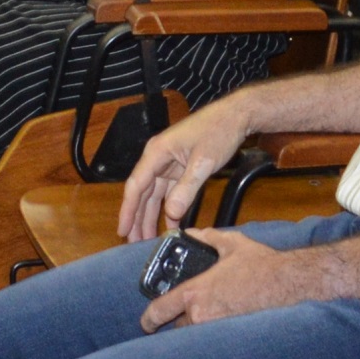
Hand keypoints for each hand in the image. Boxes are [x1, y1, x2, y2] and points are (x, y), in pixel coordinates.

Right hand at [115, 96, 252, 243]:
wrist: (236, 116)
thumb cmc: (218, 131)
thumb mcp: (204, 161)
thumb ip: (187, 188)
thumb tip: (171, 213)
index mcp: (157, 153)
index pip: (136, 185)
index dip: (128, 210)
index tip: (123, 230)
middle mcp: (158, 158)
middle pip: (142, 193)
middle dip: (138, 219)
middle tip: (134, 243)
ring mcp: (168, 163)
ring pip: (154, 195)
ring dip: (151, 216)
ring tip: (148, 239)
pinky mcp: (180, 168)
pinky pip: (169, 192)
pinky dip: (169, 208)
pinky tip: (170, 225)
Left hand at [138, 228, 318, 330]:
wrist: (290, 285)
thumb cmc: (262, 266)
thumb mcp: (232, 244)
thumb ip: (208, 238)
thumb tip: (195, 232)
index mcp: (194, 293)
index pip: (159, 312)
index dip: (148, 319)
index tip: (146, 322)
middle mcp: (201, 315)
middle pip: (178, 325)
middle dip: (182, 318)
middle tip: (193, 308)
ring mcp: (216, 330)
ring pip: (197, 332)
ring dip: (200, 325)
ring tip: (215, 312)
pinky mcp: (232, 338)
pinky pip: (215, 337)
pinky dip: (216, 331)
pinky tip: (229, 319)